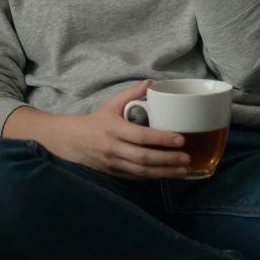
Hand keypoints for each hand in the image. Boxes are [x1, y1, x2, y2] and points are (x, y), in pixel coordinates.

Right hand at [48, 80, 189, 179]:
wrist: (73, 141)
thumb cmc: (96, 121)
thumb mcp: (111, 104)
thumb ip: (131, 94)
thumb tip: (151, 83)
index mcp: (114, 129)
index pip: (141, 136)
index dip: (162, 139)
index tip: (180, 139)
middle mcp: (113, 148)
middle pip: (144, 157)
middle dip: (168, 159)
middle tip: (187, 158)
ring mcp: (113, 163)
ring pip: (142, 171)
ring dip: (164, 172)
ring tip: (183, 171)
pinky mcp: (114, 173)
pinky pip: (136, 177)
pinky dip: (152, 176)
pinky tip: (167, 174)